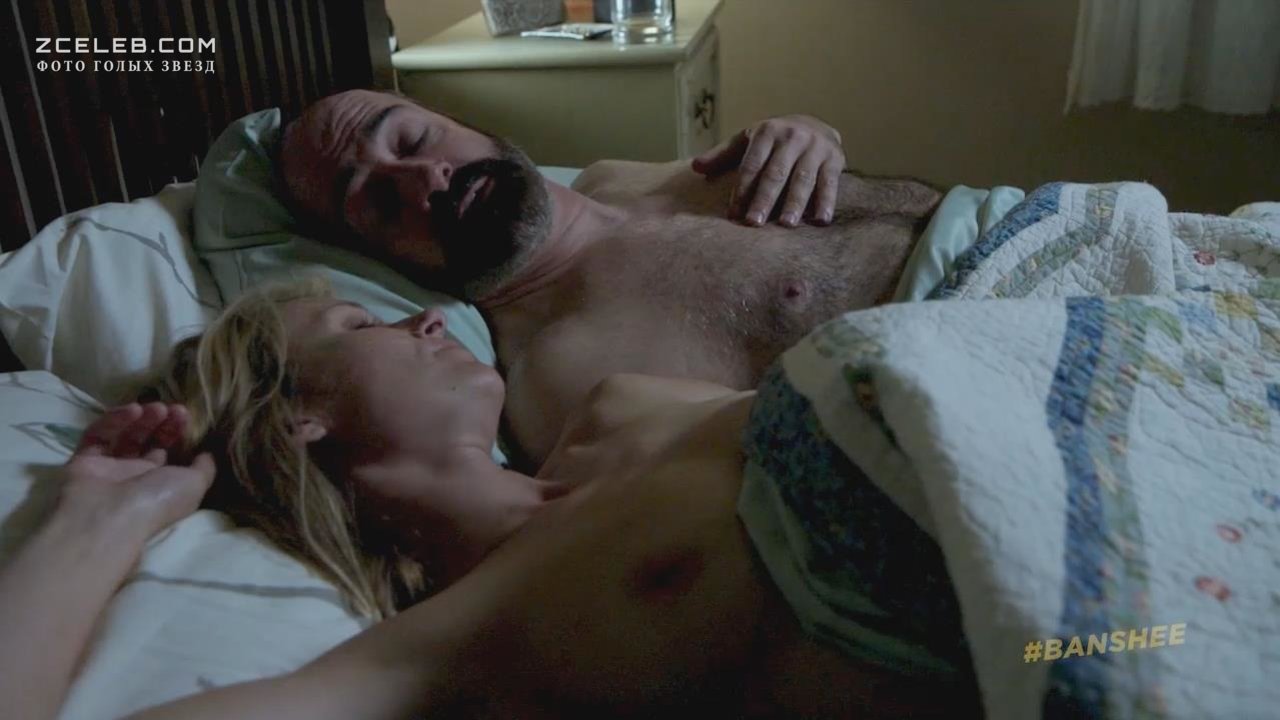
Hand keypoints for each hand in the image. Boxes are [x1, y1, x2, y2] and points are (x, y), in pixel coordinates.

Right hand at [60, 402, 214, 538]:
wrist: (108, 516)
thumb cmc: (158, 501)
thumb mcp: (195, 485)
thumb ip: (204, 468)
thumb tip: (207, 454)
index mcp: (160, 485)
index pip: (169, 452)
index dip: (178, 432)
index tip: (186, 415)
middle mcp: (135, 477)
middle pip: (148, 442)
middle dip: (162, 423)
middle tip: (173, 408)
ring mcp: (108, 469)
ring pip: (124, 436)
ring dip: (142, 419)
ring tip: (156, 408)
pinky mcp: (83, 460)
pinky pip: (98, 435)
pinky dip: (114, 420)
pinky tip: (132, 410)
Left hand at [691, 115, 844, 227]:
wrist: (816, 124)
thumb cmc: (773, 140)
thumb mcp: (747, 141)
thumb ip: (723, 156)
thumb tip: (695, 168)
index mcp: (766, 132)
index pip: (752, 165)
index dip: (742, 190)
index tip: (734, 214)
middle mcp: (792, 137)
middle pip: (776, 173)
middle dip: (765, 199)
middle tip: (754, 223)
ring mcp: (815, 147)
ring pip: (803, 178)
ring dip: (795, 203)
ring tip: (786, 225)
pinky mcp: (835, 159)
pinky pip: (830, 183)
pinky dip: (826, 202)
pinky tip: (820, 221)